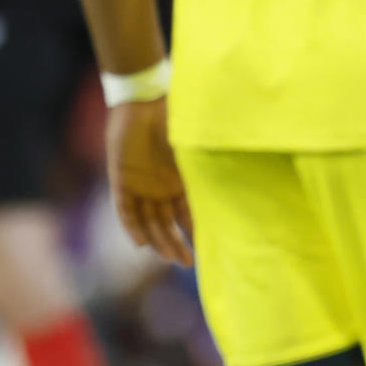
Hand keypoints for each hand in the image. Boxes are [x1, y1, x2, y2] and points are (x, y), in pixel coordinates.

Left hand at [107, 98, 192, 265]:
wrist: (143, 102)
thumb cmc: (173, 118)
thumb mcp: (192, 146)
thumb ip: (207, 163)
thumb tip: (243, 169)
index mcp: (179, 180)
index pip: (187, 213)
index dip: (195, 231)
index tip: (206, 250)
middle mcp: (160, 187)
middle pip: (167, 223)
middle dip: (176, 244)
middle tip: (186, 264)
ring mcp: (140, 185)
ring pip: (148, 221)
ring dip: (158, 240)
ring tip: (169, 257)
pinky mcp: (122, 180)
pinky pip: (125, 210)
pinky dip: (132, 226)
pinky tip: (141, 244)